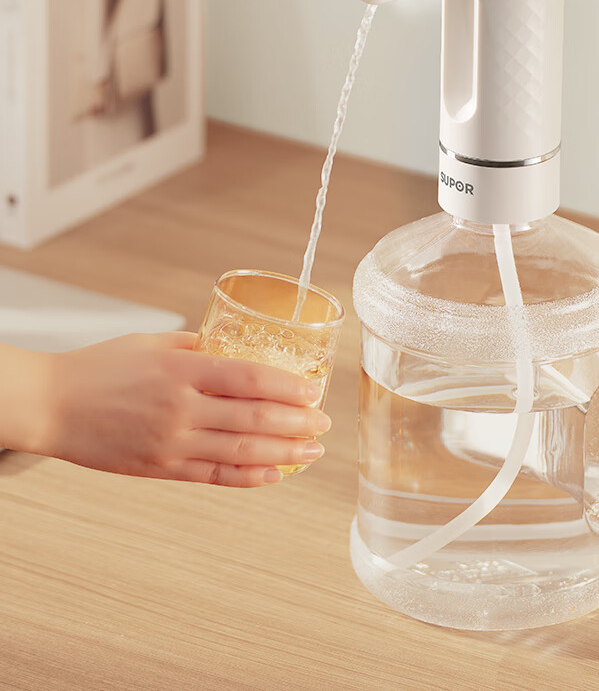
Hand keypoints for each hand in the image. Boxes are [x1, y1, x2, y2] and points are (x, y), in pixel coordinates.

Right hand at [38, 332, 330, 487]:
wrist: (51, 405)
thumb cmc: (100, 367)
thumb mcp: (153, 343)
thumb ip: (198, 347)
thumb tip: (236, 349)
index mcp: (182, 371)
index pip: (251, 378)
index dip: (290, 387)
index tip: (315, 390)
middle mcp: (182, 408)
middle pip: (255, 419)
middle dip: (298, 423)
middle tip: (324, 423)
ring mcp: (172, 443)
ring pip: (242, 453)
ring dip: (284, 453)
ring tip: (312, 451)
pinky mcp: (161, 469)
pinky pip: (214, 477)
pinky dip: (248, 478)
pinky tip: (274, 475)